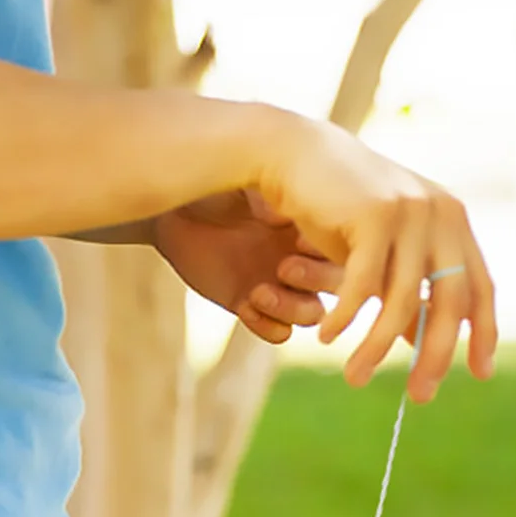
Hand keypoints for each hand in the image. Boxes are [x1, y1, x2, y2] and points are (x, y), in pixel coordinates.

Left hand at [153, 189, 343, 344]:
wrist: (173, 214)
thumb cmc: (210, 190)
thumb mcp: (244, 184)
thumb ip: (271, 195)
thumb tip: (288, 215)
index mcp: (309, 229)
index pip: (342, 251)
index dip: (327, 254)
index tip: (299, 241)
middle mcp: (303, 262)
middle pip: (338, 288)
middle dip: (314, 281)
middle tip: (284, 268)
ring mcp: (281, 288)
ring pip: (312, 315)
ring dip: (290, 309)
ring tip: (258, 293)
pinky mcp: (254, 309)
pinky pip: (279, 332)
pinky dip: (266, 325)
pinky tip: (244, 307)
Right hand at [256, 115, 496, 402]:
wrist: (293, 153)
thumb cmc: (340, 207)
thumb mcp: (385, 252)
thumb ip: (409, 292)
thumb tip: (424, 344)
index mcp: (453, 221)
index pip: (479, 288)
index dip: (483, 333)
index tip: (481, 373)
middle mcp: (439, 214)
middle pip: (449, 302)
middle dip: (436, 356)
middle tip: (420, 397)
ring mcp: (409, 211)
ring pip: (401, 301)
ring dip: (377, 348)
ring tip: (355, 378)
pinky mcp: (374, 214)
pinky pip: (362, 286)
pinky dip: (344, 317)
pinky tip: (328, 338)